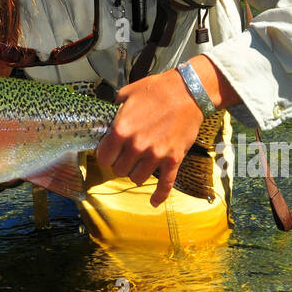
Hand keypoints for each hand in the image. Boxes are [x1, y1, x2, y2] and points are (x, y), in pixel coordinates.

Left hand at [94, 57, 237, 207]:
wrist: (189, 91)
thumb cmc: (157, 89)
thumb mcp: (128, 93)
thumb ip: (115, 109)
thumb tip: (108, 117)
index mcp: (121, 130)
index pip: (103, 157)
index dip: (105, 154)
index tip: (109, 151)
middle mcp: (136, 146)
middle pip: (119, 170)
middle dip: (120, 164)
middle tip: (125, 156)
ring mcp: (156, 155)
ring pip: (137, 178)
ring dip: (136, 173)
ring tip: (139, 164)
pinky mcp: (173, 160)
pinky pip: (165, 185)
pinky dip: (159, 196)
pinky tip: (153, 202)